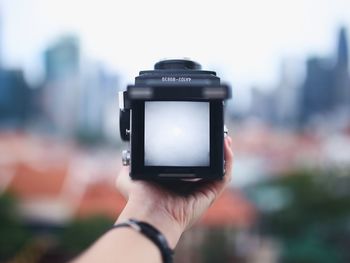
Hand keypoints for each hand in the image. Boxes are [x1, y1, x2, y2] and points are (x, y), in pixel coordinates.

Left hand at [115, 136, 232, 247]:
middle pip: (207, 165)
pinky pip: (224, 176)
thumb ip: (129, 166)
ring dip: (223, 153)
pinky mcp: (211, 194)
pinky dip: (228, 161)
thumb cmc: (140, 199)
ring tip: (224, 138)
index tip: (198, 137)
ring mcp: (202, 191)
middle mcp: (190, 187)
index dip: (196, 151)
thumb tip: (128, 158)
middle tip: (216, 135)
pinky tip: (226, 147)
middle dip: (213, 150)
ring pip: (219, 169)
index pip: (190, 164)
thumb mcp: (129, 178)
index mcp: (174, 182)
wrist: (149, 213)